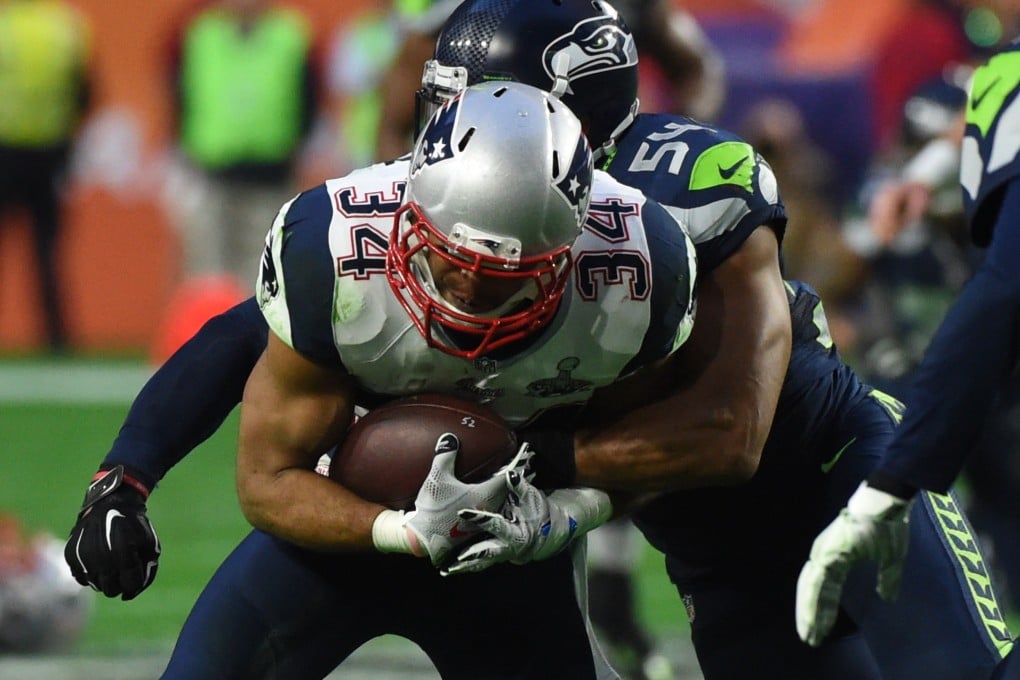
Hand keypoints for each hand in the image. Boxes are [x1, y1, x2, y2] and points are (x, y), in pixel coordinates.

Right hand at [64, 465, 159, 599]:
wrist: (110, 503)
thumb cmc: (134, 526)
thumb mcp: (150, 544)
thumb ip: (147, 569)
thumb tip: (130, 593)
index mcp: (123, 552)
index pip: (130, 585)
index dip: (136, 586)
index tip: (136, 580)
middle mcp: (101, 556)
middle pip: (111, 590)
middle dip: (121, 585)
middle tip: (124, 574)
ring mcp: (83, 556)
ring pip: (96, 585)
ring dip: (106, 579)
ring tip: (112, 563)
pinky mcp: (71, 555)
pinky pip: (81, 578)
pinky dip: (91, 573)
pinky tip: (99, 561)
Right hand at [372, 434, 528, 565]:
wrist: (426, 540)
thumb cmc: (434, 509)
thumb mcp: (438, 478)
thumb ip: (445, 456)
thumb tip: (450, 438)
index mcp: (486, 494)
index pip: (507, 475)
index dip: (516, 462)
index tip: (525, 453)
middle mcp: (490, 508)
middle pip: (507, 488)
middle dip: (512, 475)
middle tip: (518, 463)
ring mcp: (484, 519)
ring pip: (501, 500)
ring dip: (504, 489)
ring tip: (505, 478)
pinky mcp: (476, 527)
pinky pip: (492, 509)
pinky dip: (494, 499)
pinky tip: (487, 496)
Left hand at [443, 465, 610, 575]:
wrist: (550, 531)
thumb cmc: (540, 511)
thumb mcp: (532, 498)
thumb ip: (520, 488)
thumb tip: (511, 473)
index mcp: (517, 532)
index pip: (496, 525)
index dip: (481, 519)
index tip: (463, 513)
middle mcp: (509, 548)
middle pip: (487, 553)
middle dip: (469, 557)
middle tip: (451, 561)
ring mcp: (502, 555)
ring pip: (481, 563)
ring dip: (464, 567)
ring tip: (445, 570)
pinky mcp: (497, 557)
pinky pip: (480, 563)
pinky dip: (466, 566)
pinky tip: (448, 568)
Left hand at [796, 482, 912, 645]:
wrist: (887, 501)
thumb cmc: (889, 524)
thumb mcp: (891, 558)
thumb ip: (887, 579)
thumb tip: (887, 597)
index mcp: (838, 557)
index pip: (826, 590)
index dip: (823, 610)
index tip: (820, 631)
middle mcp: (826, 555)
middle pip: (813, 591)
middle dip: (811, 616)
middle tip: (809, 639)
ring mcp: (824, 551)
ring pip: (810, 588)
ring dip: (808, 612)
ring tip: (808, 634)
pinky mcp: (828, 551)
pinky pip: (817, 580)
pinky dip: (813, 600)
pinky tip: (812, 616)